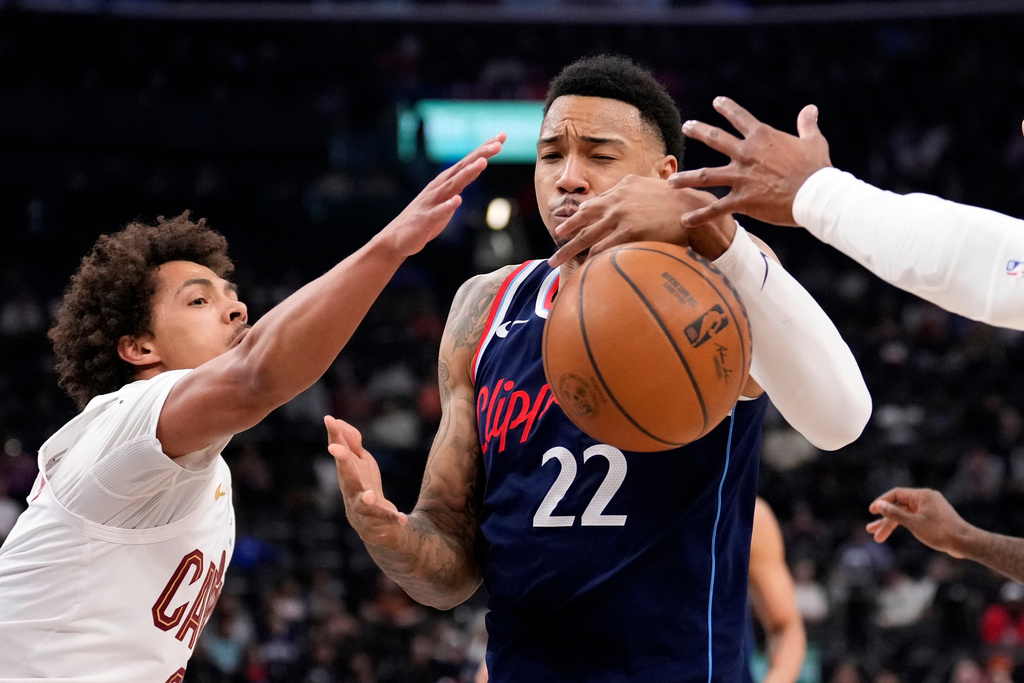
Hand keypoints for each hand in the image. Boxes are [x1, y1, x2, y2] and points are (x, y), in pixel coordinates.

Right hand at [325, 415, 407, 542]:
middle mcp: (350, 487)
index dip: (334, 434)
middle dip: (341, 459)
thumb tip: (337, 420)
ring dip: (366, 498)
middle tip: (334, 448)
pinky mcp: (377, 517)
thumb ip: (350, 442)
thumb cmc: (361, 485)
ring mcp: (362, 504)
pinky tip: (402, 518)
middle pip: (345, 472)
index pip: (339, 450)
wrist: (370, 523)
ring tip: (370, 496)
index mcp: (347, 471)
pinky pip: (386, 517)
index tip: (328, 419)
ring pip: (362, 502)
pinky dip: (393, 517)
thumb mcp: (359, 461)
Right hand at [384, 133, 505, 256]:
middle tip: (498, 144)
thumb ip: (460, 184)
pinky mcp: (426, 219)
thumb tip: (476, 169)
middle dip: (480, 155)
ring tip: (482, 163)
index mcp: (446, 182)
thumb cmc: (426, 218)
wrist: (398, 238)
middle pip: (462, 168)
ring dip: (467, 174)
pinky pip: (438, 212)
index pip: (468, 162)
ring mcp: (432, 202)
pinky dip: (447, 206)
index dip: (484, 149)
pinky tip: (457, 201)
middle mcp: (439, 187)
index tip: (501, 136)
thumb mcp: (447, 198)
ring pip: (452, 186)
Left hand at [548, 175, 736, 266]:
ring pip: (587, 240)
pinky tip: (582, 271)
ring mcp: (620, 217)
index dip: (575, 218)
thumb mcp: (653, 187)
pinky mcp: (628, 233)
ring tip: (557, 264)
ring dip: (570, 253)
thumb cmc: (680, 202)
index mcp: (622, 188)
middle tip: (553, 252)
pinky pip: (602, 251)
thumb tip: (627, 200)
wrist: (695, 209)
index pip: (592, 205)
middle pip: (582, 221)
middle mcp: (617, 201)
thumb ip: (636, 193)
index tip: (563, 228)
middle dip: (565, 237)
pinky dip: (591, 262)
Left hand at [668, 97, 831, 227]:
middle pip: (716, 138)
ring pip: (707, 176)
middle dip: (699, 131)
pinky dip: (700, 216)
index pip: (740, 118)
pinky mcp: (742, 200)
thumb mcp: (813, 141)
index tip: (716, 101)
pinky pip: (716, 209)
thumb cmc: (816, 169)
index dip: (727, 108)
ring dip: (687, 178)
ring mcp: (741, 177)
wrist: (815, 195)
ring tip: (670, 181)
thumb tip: (810, 109)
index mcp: (762, 137)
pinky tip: (684, 221)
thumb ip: (807, 125)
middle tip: (686, 127)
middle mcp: (746, 154)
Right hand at [866, 487, 968, 558]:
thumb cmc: (940, 532)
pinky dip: (904, 525)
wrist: (965, 542)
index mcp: (922, 495)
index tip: (871, 511)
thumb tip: (879, 505)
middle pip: (899, 507)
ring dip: (892, 525)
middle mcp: (926, 499)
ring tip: (878, 537)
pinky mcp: (934, 518)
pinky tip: (897, 533)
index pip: (896, 494)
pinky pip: (914, 519)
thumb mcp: (913, 523)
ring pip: (906, 515)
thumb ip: (895, 514)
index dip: (882, 502)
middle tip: (872, 531)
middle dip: (885, 520)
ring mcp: (930, 508)